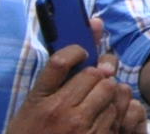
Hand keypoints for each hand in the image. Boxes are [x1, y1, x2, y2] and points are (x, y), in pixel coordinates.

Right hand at [6, 31, 130, 133]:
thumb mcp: (32, 108)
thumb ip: (55, 77)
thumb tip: (93, 25)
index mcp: (38, 101)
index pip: (60, 61)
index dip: (77, 50)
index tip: (82, 53)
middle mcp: (58, 111)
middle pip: (94, 73)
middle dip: (98, 75)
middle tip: (93, 83)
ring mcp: (79, 126)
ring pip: (110, 89)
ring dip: (108, 93)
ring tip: (97, 102)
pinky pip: (116, 112)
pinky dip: (113, 112)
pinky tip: (101, 119)